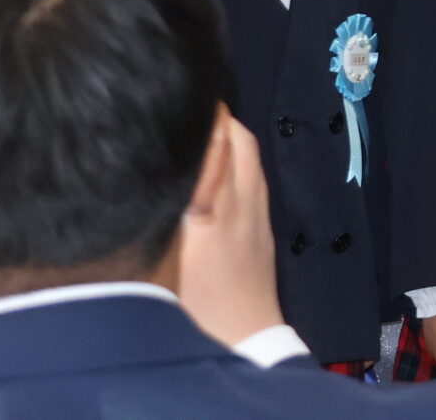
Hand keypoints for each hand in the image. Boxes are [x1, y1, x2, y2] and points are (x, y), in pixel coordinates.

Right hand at [175, 108, 285, 349]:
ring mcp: (259, 218)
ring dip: (231, 141)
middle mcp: (245, 205)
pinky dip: (238, 165)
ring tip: (202, 132)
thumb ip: (177, 204)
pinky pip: (254, 183)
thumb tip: (178, 161)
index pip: (221, 144)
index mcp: (217, 208)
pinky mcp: (263, 233)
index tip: (185, 96)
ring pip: (250, 163)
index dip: (206, 118)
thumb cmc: (198, 305)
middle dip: (222, 121)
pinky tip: (217, 173)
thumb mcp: (173, 253)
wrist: (245, 339)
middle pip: (242, 145)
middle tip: (192, 108)